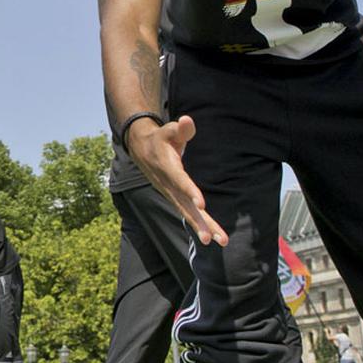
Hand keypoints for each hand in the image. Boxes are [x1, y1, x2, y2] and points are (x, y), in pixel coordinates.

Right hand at [127, 115, 227, 244]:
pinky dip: (200, 225)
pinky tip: (214, 237)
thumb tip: (187, 121)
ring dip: (203, 228)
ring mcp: (172, 194)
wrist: (142, 151)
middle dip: (199, 222)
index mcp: (168, 168)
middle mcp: (169, 186)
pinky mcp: (175, 199)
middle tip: (211, 238)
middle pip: (185, 206)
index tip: (201, 205)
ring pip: (188, 214)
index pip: (180, 181)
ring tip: (221, 241)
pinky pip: (188, 214)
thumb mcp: (168, 130)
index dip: (190, 191)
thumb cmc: (161, 139)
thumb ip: (180, 129)